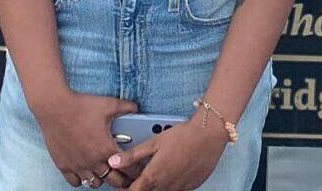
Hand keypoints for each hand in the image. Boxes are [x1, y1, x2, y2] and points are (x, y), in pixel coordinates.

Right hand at [32, 91, 138, 187]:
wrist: (55, 108)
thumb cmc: (80, 106)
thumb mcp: (108, 104)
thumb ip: (126, 108)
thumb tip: (135, 108)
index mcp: (107, 149)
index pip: (130, 169)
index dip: (136, 170)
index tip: (137, 168)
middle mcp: (94, 161)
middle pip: (115, 181)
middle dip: (123, 179)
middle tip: (124, 174)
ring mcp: (78, 166)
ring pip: (95, 184)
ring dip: (102, 179)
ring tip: (104, 171)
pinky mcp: (64, 166)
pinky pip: (76, 182)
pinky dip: (82, 179)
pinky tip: (85, 170)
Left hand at [108, 116, 229, 190]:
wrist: (209, 135)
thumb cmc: (182, 136)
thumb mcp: (153, 142)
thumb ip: (132, 156)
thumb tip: (112, 162)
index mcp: (153, 176)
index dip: (126, 188)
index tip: (125, 182)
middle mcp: (166, 186)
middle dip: (142, 186)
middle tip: (143, 173)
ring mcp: (179, 188)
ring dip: (157, 185)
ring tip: (159, 169)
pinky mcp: (191, 186)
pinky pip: (177, 189)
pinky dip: (171, 183)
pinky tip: (174, 169)